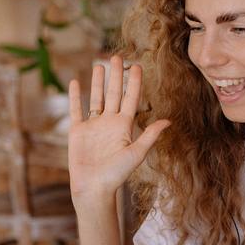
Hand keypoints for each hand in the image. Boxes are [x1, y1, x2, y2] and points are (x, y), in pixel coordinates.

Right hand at [67, 56, 169, 201]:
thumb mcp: (136, 153)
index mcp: (124, 126)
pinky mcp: (78, 131)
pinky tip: (76, 82)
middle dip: (116, 75)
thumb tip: (169, 121)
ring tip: (99, 65)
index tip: (137, 65)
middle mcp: (109, 123)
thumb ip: (150, 135)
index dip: (134, 82)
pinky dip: (75, 96)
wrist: (94, 188)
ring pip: (96, 98)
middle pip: (114, 93)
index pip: (130, 99)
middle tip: (117, 57)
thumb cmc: (117, 174)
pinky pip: (76, 109)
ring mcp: (93, 126)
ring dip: (98, 82)